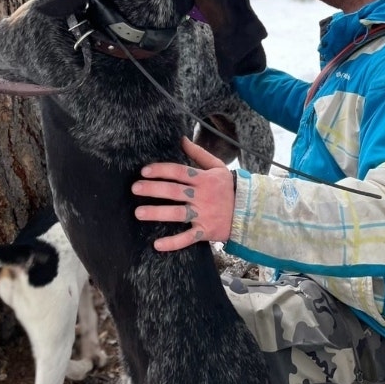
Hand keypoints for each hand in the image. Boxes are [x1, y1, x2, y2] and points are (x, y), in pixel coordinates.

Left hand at [133, 136, 234, 251]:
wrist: (250, 212)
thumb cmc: (229, 188)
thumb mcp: (218, 167)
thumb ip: (199, 153)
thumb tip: (181, 139)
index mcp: (204, 179)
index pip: (179, 171)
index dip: (161, 170)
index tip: (144, 171)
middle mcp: (203, 196)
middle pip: (174, 191)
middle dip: (153, 189)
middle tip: (135, 188)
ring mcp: (204, 214)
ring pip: (177, 213)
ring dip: (157, 213)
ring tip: (138, 213)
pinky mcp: (206, 231)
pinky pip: (188, 238)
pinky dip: (173, 243)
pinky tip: (157, 244)